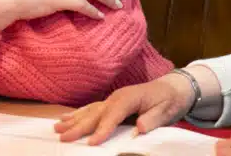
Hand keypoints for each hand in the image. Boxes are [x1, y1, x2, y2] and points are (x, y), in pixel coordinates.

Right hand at [54, 72, 194, 144]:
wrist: (173, 88)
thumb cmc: (169, 100)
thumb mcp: (166, 111)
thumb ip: (152, 119)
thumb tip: (139, 127)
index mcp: (130, 98)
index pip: (113, 115)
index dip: (103, 129)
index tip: (92, 142)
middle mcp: (117, 97)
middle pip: (96, 113)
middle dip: (79, 126)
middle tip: (63, 137)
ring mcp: (112, 99)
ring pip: (90, 111)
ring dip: (73, 120)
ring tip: (57, 128)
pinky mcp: (111, 102)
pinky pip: (92, 109)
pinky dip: (78, 114)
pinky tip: (66, 119)